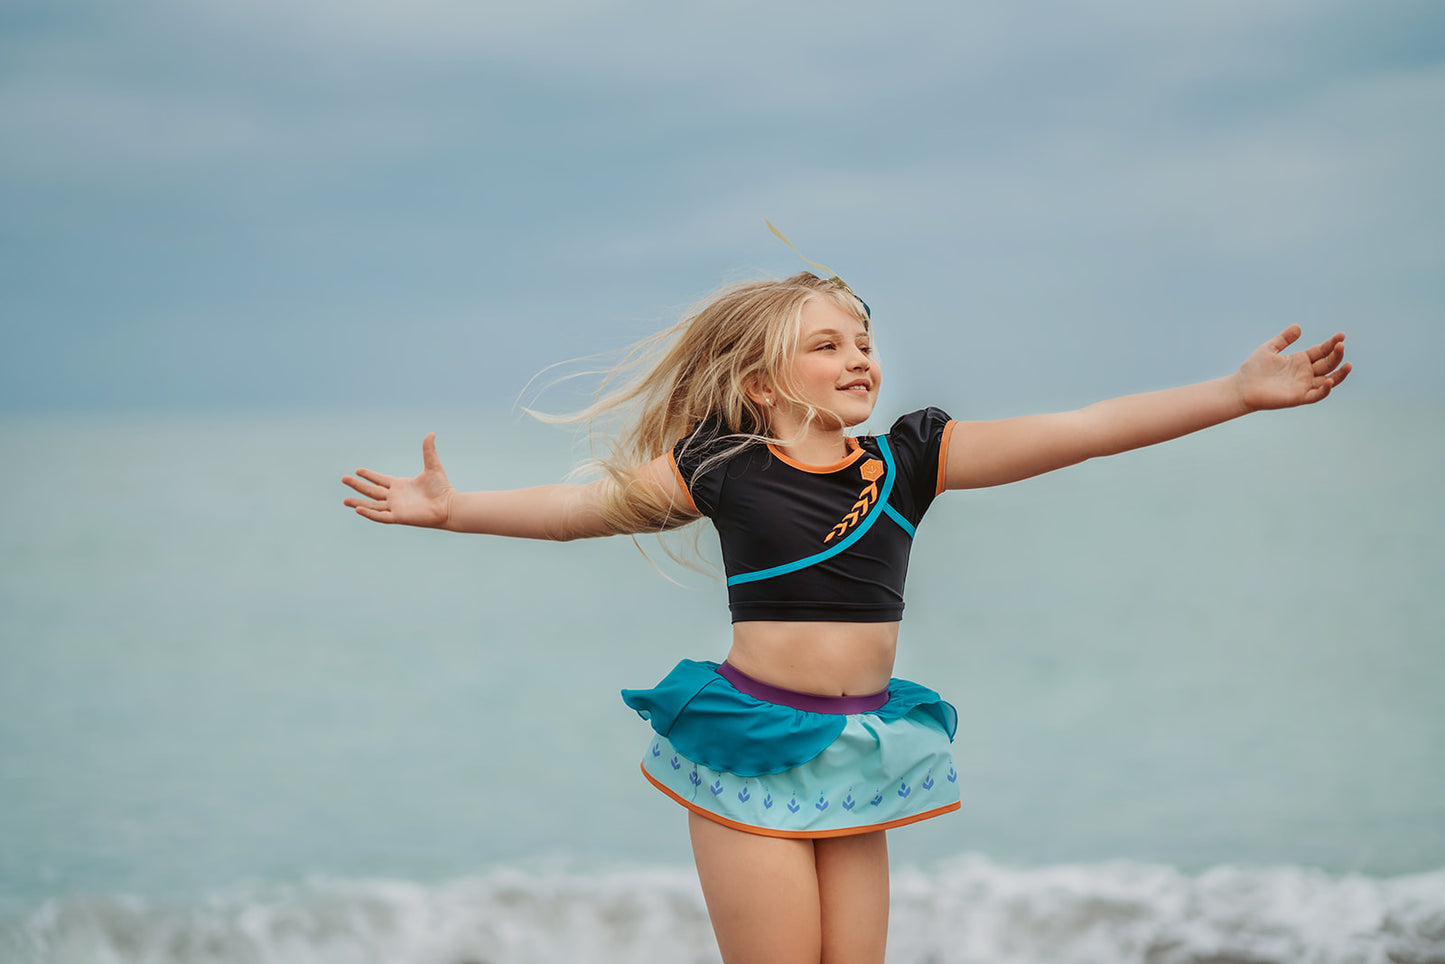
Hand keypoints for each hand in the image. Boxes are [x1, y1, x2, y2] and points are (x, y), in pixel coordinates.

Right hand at [342, 433, 454, 526]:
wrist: (449, 506)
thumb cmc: (442, 489)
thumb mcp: (432, 466)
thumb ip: (429, 450)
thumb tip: (431, 433)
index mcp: (401, 485)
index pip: (380, 480)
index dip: (369, 476)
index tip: (358, 470)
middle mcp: (396, 497)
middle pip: (372, 491)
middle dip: (357, 486)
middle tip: (343, 479)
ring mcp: (396, 508)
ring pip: (372, 505)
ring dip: (358, 503)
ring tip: (344, 501)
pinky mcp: (399, 517)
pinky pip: (381, 516)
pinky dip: (369, 513)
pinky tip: (358, 509)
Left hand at [1235, 326, 1351, 411]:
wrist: (1241, 387)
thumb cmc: (1253, 369)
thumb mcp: (1270, 349)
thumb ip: (1284, 339)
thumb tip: (1298, 327)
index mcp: (1300, 360)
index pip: (1322, 351)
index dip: (1332, 344)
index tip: (1341, 335)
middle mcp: (1305, 373)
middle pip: (1328, 364)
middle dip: (1336, 355)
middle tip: (1341, 345)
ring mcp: (1303, 386)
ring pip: (1328, 381)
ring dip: (1339, 374)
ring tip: (1348, 365)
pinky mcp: (1298, 397)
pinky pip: (1316, 395)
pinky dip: (1324, 390)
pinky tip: (1328, 381)